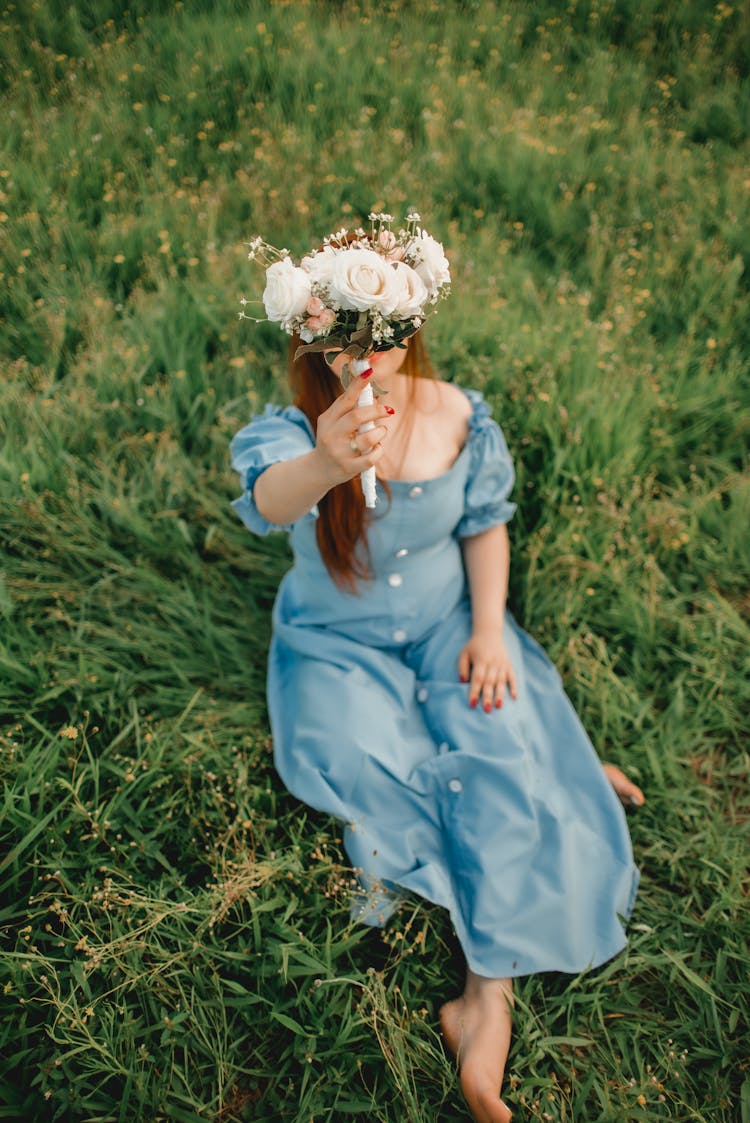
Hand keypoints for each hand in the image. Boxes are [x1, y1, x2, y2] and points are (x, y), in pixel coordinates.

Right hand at [312, 368, 394, 486]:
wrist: (320, 469)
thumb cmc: (334, 440)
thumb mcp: (334, 423)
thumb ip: (350, 409)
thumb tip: (374, 393)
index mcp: (328, 419)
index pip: (345, 398)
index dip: (358, 385)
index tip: (370, 372)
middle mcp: (331, 434)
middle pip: (358, 416)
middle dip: (377, 410)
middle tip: (388, 410)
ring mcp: (339, 452)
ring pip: (368, 438)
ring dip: (380, 432)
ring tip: (381, 431)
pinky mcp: (348, 467)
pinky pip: (371, 458)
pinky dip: (379, 451)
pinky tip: (378, 448)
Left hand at [458, 630, 517, 711]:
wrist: (489, 633)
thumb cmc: (474, 646)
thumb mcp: (464, 654)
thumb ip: (462, 668)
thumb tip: (463, 682)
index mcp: (481, 660)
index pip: (478, 678)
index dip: (475, 691)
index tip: (472, 704)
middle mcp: (493, 662)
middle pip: (490, 682)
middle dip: (488, 697)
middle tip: (486, 710)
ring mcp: (503, 664)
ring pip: (502, 681)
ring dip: (500, 695)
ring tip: (498, 707)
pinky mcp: (509, 665)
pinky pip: (513, 677)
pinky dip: (514, 687)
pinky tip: (514, 697)